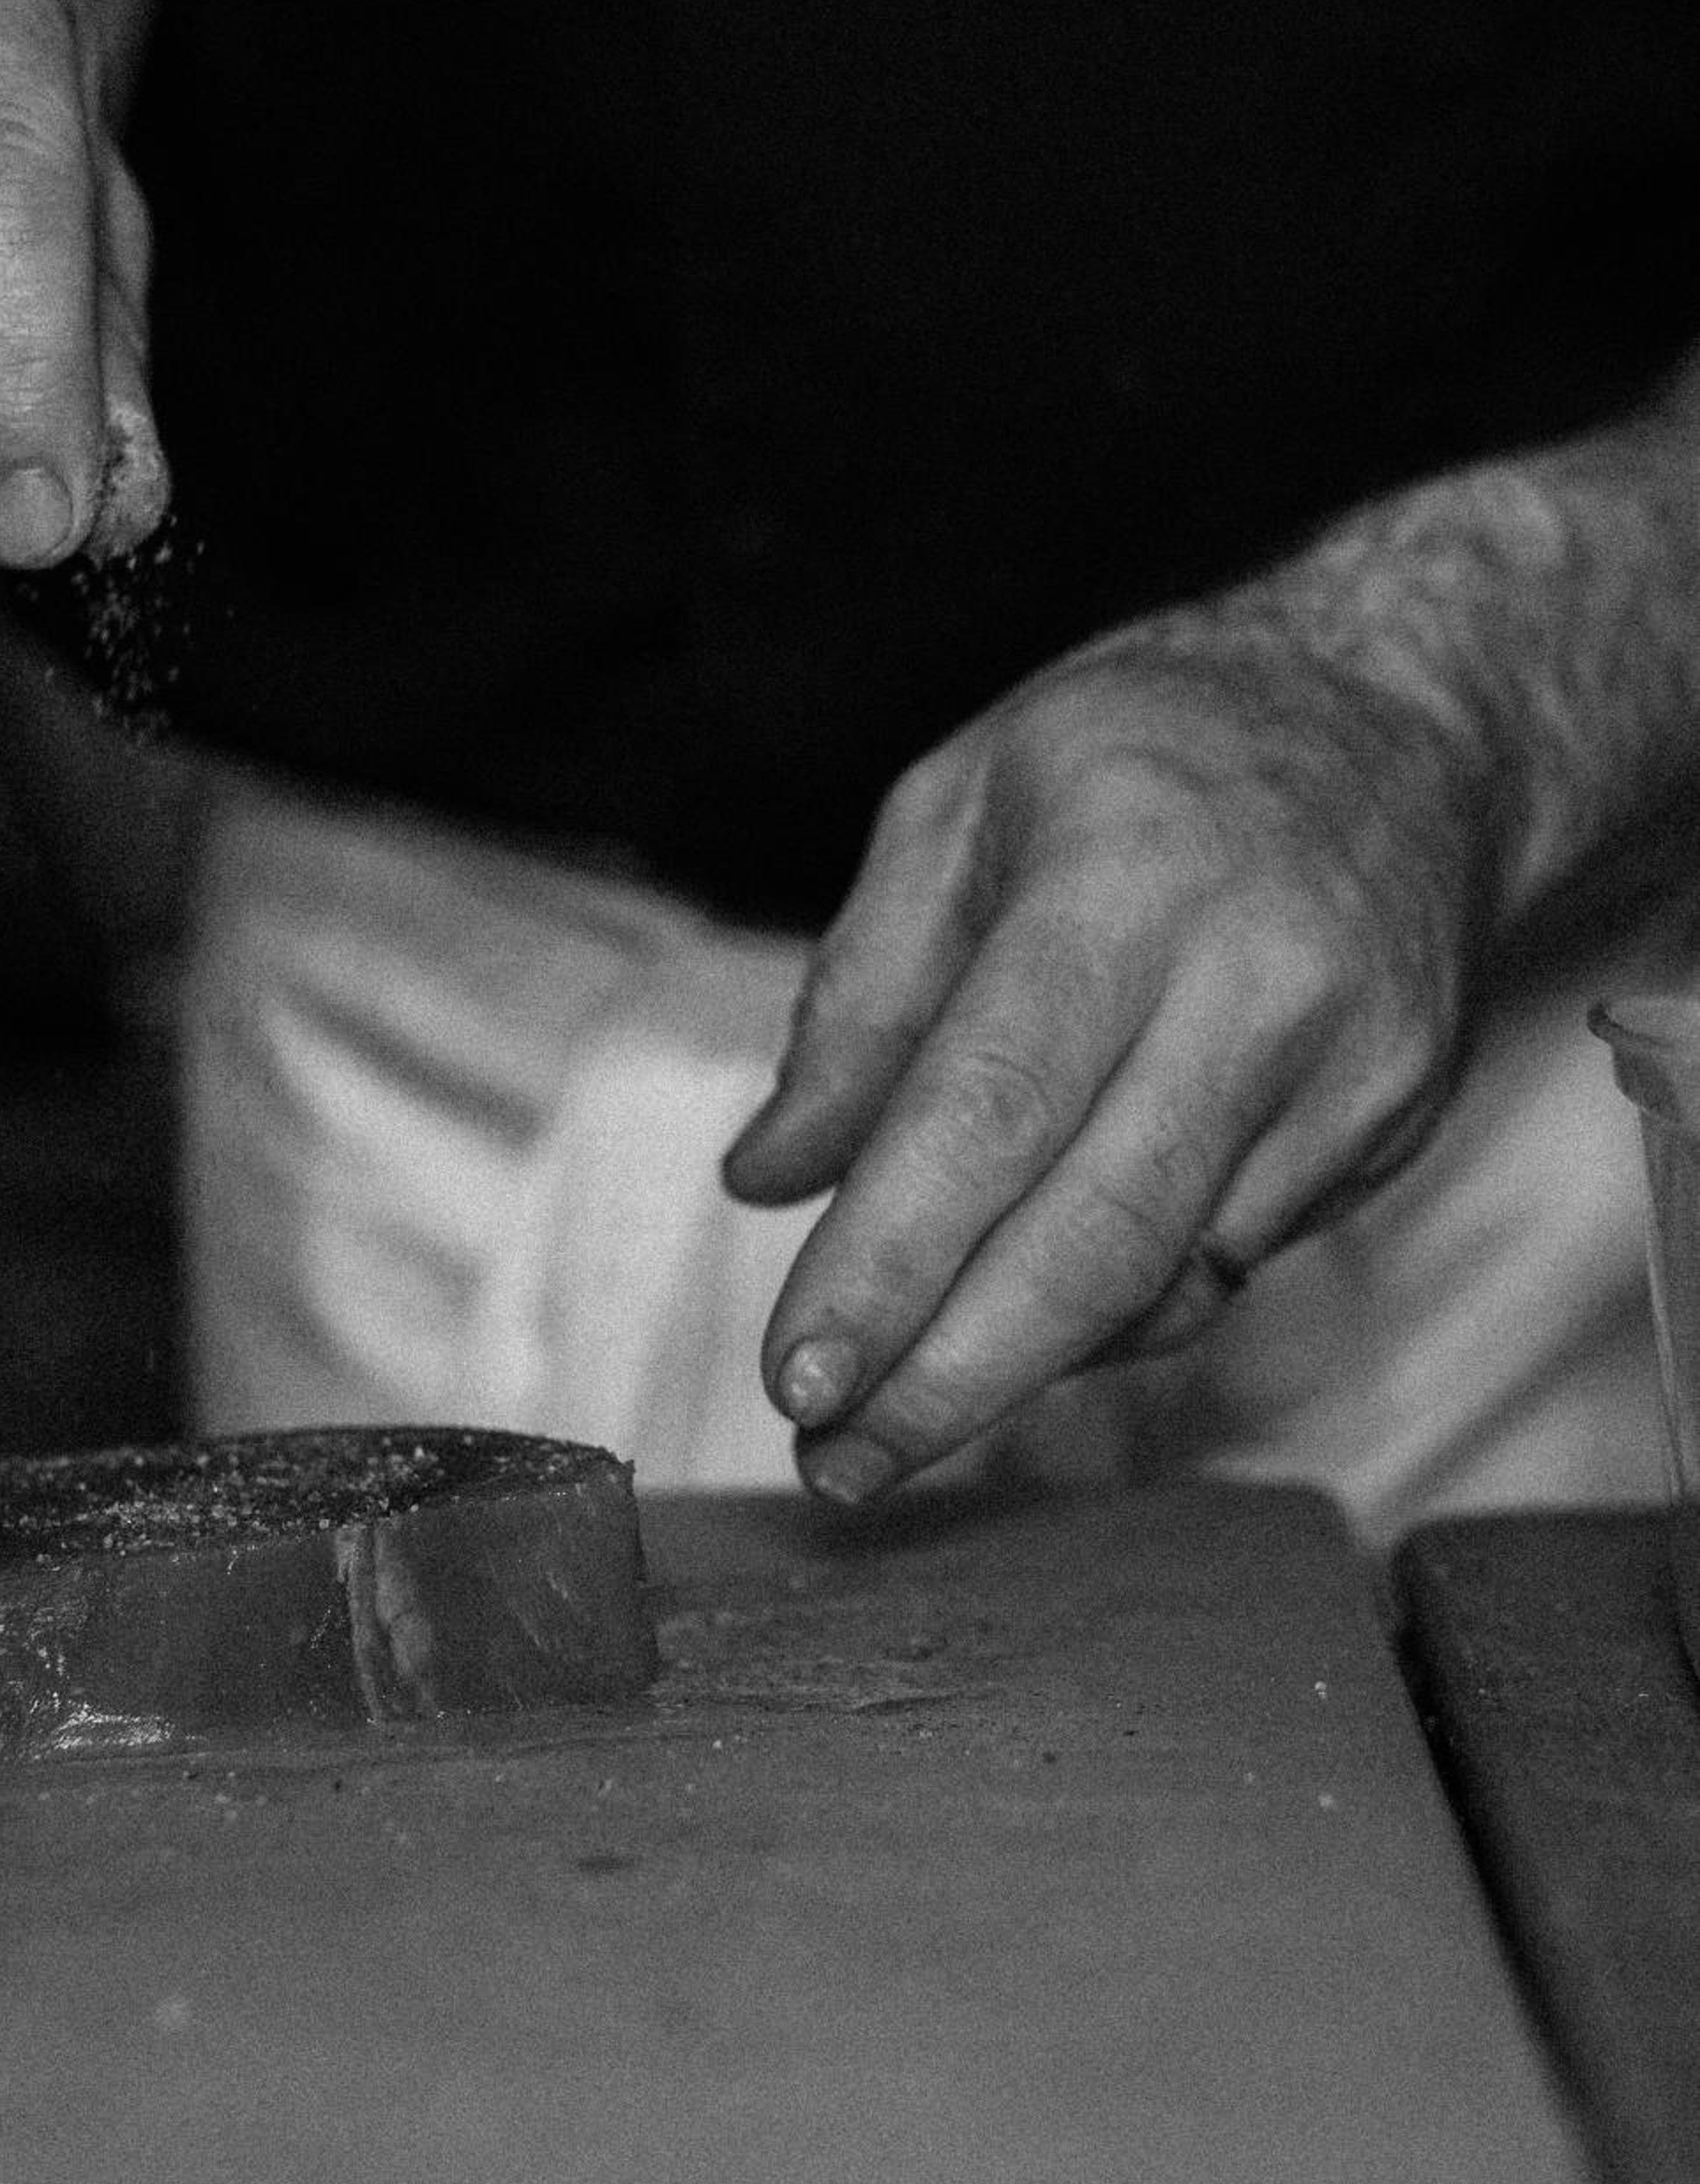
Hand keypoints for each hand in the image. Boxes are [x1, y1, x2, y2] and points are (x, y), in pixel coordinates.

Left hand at [721, 612, 1498, 1508]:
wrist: (1413, 719)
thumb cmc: (1147, 750)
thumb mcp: (959, 804)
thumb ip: (857, 998)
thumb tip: (770, 1179)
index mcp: (1126, 887)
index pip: (988, 1115)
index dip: (890, 1264)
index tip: (798, 1375)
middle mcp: (1257, 994)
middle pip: (1090, 1243)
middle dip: (946, 1380)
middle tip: (830, 1465)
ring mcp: (1347, 1079)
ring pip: (1164, 1283)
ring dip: (1015, 1376)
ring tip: (887, 1428)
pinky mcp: (1390, 1136)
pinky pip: (1223, 1268)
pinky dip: (1105, 1319)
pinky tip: (1017, 1331)